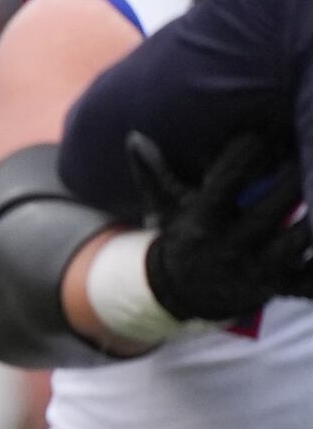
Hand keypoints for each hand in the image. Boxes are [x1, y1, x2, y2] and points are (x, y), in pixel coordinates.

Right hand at [131, 131, 311, 322]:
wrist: (183, 294)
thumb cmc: (183, 238)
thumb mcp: (165, 209)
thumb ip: (154, 173)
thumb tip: (134, 136)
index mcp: (203, 222)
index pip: (228, 181)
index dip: (249, 154)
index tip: (265, 134)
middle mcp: (230, 246)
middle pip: (272, 210)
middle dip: (295, 181)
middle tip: (309, 154)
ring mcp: (257, 270)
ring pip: (297, 241)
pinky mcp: (279, 286)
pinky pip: (310, 279)